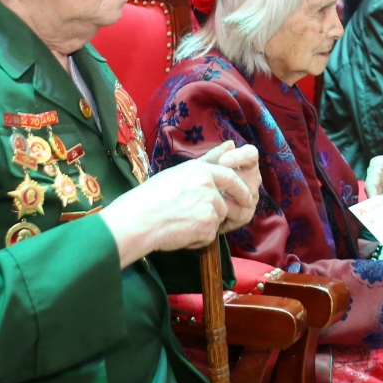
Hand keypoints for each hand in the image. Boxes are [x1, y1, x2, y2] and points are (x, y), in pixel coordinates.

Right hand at [100, 141, 259, 266]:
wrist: (137, 221)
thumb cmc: (150, 198)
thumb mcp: (178, 173)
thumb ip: (207, 160)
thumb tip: (231, 143)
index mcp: (199, 170)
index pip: (230, 176)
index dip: (239, 188)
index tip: (245, 196)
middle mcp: (207, 185)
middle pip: (225, 202)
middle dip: (224, 212)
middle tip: (208, 219)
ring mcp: (209, 205)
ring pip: (217, 220)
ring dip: (204, 226)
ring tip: (180, 224)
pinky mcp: (208, 225)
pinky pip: (209, 235)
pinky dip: (197, 239)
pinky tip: (179, 234)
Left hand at [205, 141, 261, 232]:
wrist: (193, 211)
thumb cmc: (200, 184)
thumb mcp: (203, 168)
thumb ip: (214, 156)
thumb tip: (230, 143)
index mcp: (244, 164)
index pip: (251, 154)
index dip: (240, 156)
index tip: (223, 161)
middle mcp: (252, 179)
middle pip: (250, 174)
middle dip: (231, 177)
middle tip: (213, 180)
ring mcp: (251, 198)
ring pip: (246, 193)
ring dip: (227, 194)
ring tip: (209, 195)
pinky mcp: (246, 215)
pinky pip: (240, 210)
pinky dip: (224, 209)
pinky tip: (210, 208)